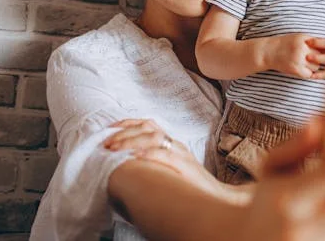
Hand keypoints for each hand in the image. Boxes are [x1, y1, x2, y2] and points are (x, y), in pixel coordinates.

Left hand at [104, 119, 221, 196]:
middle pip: (149, 128)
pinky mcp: (186, 168)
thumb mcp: (170, 171)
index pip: (149, 125)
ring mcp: (182, 155)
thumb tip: (129, 164)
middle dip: (124, 133)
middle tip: (106, 143)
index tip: (110, 129)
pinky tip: (134, 156)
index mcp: (173, 145)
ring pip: (155, 137)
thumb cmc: (191, 189)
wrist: (217, 200)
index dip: (128, 124)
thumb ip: (155, 164)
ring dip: (131, 141)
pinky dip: (148, 154)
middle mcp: (177, 146)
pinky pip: (166, 156)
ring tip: (115, 148)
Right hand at [264, 33, 320, 78]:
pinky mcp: (295, 69)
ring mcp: (298, 59)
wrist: (268, 52)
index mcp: (304, 38)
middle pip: (321, 56)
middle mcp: (301, 48)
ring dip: (314, 67)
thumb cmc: (286, 44)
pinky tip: (303, 69)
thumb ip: (313, 41)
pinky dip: (308, 73)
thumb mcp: (299, 38)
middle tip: (315, 59)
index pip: (322, 44)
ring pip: (316, 66)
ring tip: (305, 63)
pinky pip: (309, 74)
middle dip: (320, 58)